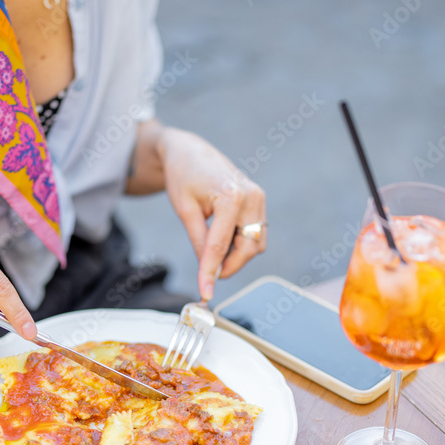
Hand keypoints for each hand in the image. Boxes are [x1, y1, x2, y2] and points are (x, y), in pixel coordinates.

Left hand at [158, 128, 266, 299]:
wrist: (191, 152)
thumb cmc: (184, 177)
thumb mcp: (185, 211)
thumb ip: (199, 242)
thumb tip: (208, 272)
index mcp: (231, 197)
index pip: (220, 245)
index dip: (211, 272)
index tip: (205, 292)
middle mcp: (252, 197)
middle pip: (248, 249)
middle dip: (229, 266)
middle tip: (209, 276)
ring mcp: (259, 199)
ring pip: (255, 244)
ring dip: (236, 256)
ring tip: (212, 252)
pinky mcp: (260, 202)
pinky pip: (256, 234)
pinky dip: (240, 245)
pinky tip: (222, 242)